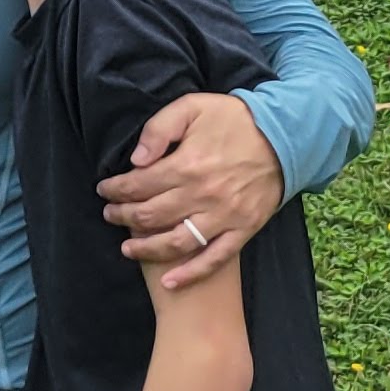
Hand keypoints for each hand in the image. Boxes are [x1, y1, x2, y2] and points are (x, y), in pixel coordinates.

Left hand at [99, 89, 283, 292]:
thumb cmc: (234, 119)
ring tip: (127, 248)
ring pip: (176, 242)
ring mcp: (224, 216)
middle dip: (123, 217)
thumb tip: (136, 160)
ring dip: (146, 248)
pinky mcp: (243, 230)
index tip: (104, 190)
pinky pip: (215, 259)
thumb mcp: (192, 107)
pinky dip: (191, 274)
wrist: (285, 136)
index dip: (116, 190)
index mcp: (187, 165)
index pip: (139, 185)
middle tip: (110, 215)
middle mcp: (203, 195)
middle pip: (151, 215)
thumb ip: (159, 129)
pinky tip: (170, 283)